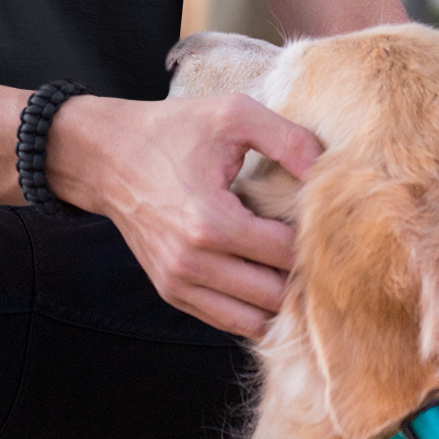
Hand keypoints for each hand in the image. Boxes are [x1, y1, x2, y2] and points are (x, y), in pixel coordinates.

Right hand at [47, 94, 320, 338]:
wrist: (106, 156)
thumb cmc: (172, 130)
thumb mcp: (233, 115)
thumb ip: (290, 140)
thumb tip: (332, 174)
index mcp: (210, 222)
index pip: (287, 254)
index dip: (317, 240)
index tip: (326, 220)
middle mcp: (192, 263)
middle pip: (276, 296)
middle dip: (304, 276)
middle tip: (320, 248)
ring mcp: (179, 284)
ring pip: (255, 321)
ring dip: (281, 301)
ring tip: (295, 267)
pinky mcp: (172, 292)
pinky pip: (228, 322)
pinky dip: (254, 310)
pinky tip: (267, 279)